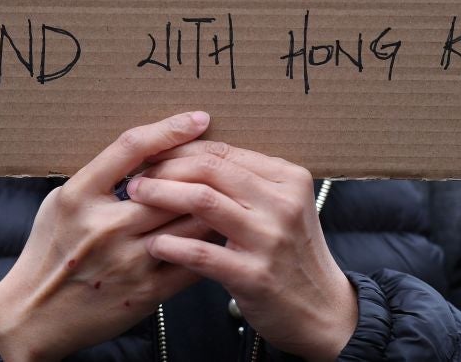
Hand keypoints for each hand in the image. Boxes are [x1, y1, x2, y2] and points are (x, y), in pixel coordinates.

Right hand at [0, 111, 216, 361]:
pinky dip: (209, 245)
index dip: (168, 129)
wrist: (33, 315)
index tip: (196, 120)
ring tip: (229, 194)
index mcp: (80, 196)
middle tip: (226, 158)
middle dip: (203, 171)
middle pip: (171, 186)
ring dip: (213, 207)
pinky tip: (220, 234)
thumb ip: (99, 178)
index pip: (131, 148)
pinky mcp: (145, 292)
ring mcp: (127, 260)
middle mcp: (104, 226)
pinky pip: (192, 263)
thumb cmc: (48, 251)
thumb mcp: (61, 203)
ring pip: (189, 223)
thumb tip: (145, 154)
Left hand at [128, 141, 357, 361]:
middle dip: (165, 169)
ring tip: (136, 199)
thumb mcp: (282, 207)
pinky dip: (173, 245)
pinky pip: (202, 253)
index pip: (224, 152)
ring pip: (203, 201)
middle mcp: (282, 203)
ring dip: (162, 196)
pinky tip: (155, 244)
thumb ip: (248, 183)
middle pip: (210, 169)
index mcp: (288, 178)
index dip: (181, 150)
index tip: (153, 156)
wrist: (324, 310)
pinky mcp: (255, 275)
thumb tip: (191, 157)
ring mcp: (270, 239)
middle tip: (137, 176)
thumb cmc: (293, 255)